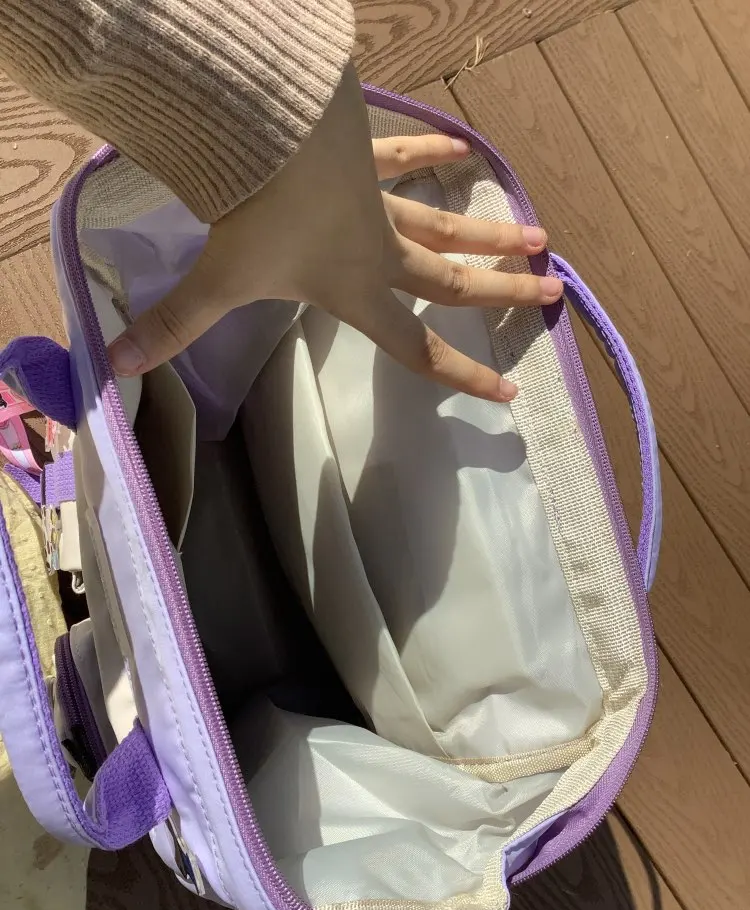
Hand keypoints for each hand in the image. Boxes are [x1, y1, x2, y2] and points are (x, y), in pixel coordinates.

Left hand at [109, 64, 560, 401]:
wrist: (271, 137)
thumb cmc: (254, 218)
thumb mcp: (216, 281)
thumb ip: (172, 327)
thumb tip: (116, 371)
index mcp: (358, 294)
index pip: (419, 350)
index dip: (464, 375)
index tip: (509, 393)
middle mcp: (382, 255)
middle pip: (454, 284)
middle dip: (503, 295)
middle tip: (551, 293)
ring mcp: (381, 204)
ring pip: (447, 227)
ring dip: (490, 235)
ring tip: (538, 240)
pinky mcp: (369, 158)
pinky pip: (407, 158)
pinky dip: (434, 154)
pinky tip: (464, 149)